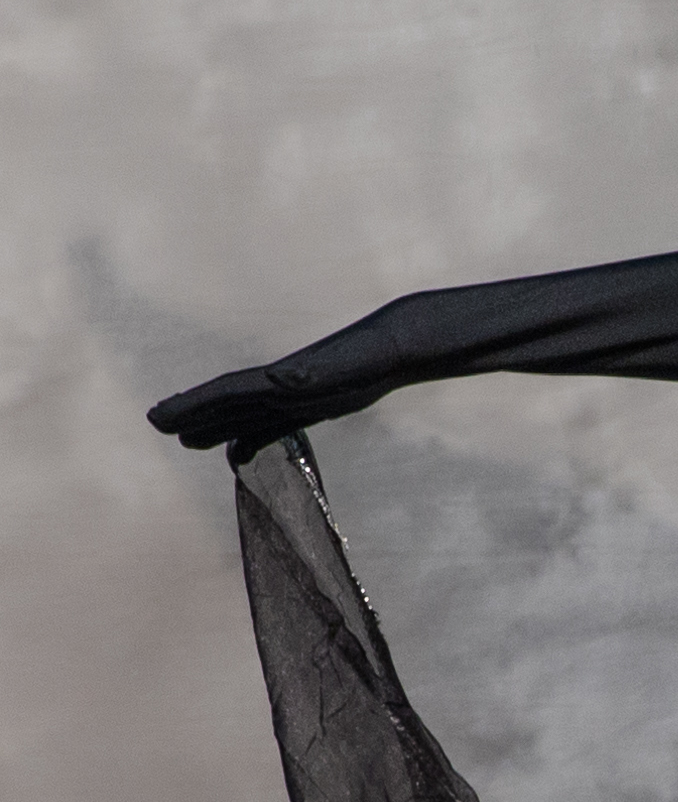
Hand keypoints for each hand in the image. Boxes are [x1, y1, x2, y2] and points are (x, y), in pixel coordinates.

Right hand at [148, 360, 388, 453]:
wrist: (397, 346)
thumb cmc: (372, 357)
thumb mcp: (342, 366)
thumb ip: (310, 375)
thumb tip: (279, 380)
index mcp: (280, 379)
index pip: (226, 393)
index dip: (191, 405)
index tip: (158, 417)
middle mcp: (279, 385)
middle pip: (227, 403)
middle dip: (192, 414)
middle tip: (156, 424)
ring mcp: (293, 395)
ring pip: (245, 415)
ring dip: (216, 428)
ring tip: (185, 442)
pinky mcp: (312, 406)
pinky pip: (272, 426)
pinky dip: (252, 440)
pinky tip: (239, 455)